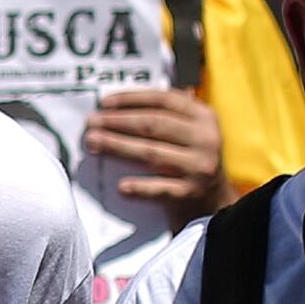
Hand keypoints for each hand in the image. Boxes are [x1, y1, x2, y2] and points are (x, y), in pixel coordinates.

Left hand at [84, 85, 230, 213]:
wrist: (213, 204)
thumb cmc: (190, 161)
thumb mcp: (190, 133)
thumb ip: (167, 115)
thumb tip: (117, 105)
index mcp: (204, 117)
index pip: (164, 100)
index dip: (132, 99)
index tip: (104, 102)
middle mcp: (205, 139)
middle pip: (153, 125)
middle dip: (118, 122)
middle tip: (91, 122)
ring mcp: (199, 167)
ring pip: (151, 153)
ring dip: (118, 147)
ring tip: (92, 143)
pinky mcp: (191, 194)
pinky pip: (161, 189)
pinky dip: (140, 188)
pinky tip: (120, 187)